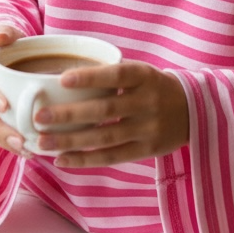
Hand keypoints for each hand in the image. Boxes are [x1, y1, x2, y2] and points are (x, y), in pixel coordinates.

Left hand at [32, 61, 189, 167]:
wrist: (193, 110)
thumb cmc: (154, 87)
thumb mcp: (141, 72)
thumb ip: (111, 74)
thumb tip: (63, 79)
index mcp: (144, 76)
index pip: (116, 75)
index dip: (90, 77)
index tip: (62, 79)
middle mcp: (148, 102)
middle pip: (105, 110)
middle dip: (70, 114)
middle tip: (40, 116)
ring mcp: (148, 128)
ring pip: (105, 137)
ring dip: (71, 141)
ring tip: (43, 142)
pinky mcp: (147, 150)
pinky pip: (112, 157)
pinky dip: (85, 160)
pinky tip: (62, 160)